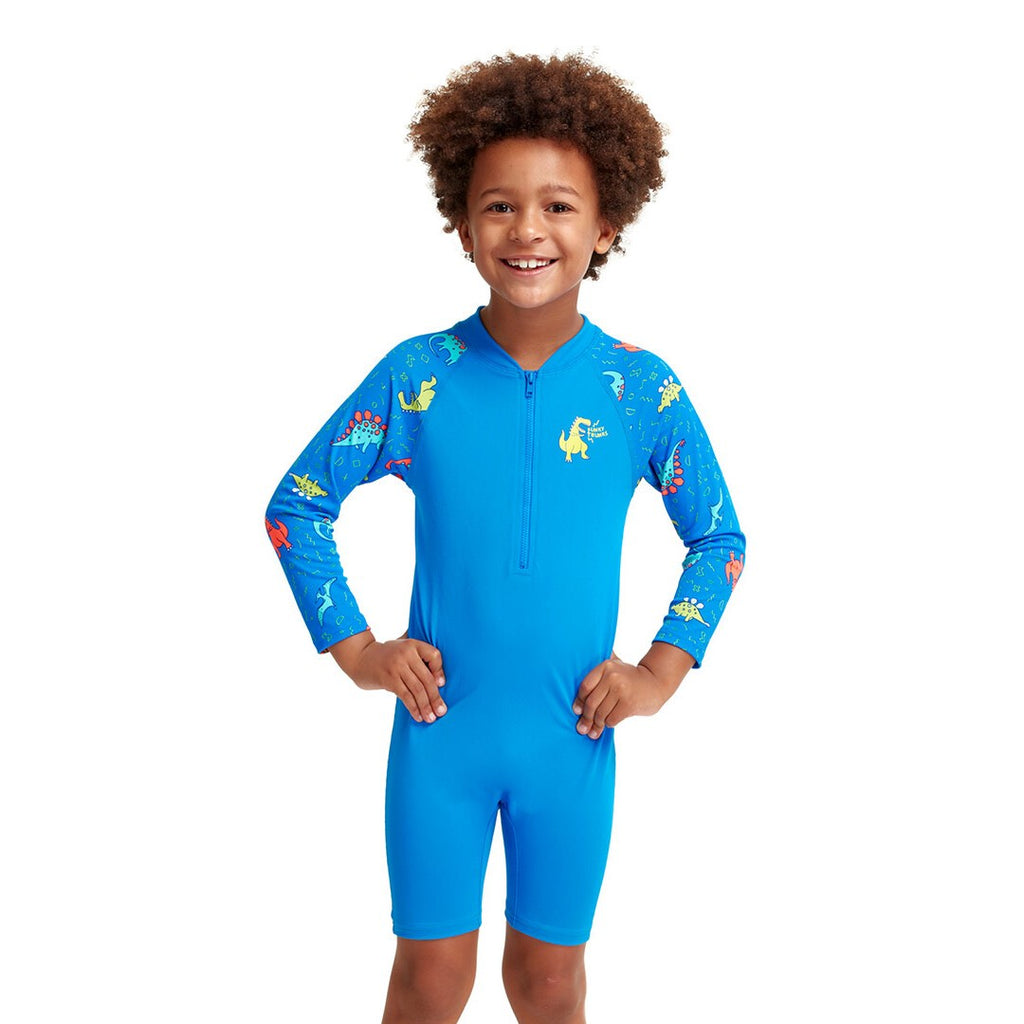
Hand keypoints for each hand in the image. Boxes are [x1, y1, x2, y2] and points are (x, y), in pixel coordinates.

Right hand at [330, 629, 446, 723]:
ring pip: (417, 689)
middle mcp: (406, 654)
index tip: (442, 685)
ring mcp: (397, 666)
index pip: (434, 656)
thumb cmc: (386, 655)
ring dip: (426, 706)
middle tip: (442, 711)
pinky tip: (418, 716)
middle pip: (427, 678)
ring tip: (431, 718)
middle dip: (435, 697)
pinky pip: (405, 696)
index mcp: (413, 644)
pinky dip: (413, 708)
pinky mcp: (389, 679)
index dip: (440, 671)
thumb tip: (439, 676)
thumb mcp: (402, 646)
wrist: (360, 657)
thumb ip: (418, 653)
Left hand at [571, 648, 683, 739]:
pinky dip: (608, 724)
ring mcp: (621, 690)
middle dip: (585, 718)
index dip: (579, 701)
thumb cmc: (631, 677)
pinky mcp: (628, 703)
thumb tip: (573, 676)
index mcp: (606, 666)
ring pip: (600, 713)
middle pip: (591, 702)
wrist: (656, 683)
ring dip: (596, 725)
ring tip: (593, 732)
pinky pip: (611, 719)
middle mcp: (612, 676)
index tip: (577, 711)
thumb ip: (599, 669)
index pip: (585, 687)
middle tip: (582, 729)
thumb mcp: (616, 666)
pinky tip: (608, 724)